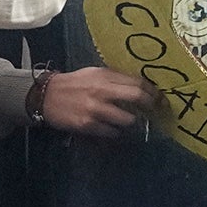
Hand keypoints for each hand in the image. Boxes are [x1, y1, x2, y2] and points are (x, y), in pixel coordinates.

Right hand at [32, 64, 150, 141]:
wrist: (46, 96)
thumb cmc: (74, 84)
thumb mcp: (93, 74)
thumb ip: (114, 78)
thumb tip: (140, 87)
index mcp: (104, 75)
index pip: (136, 82)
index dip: (152, 91)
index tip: (160, 97)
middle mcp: (102, 90)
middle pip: (137, 97)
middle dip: (150, 105)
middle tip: (155, 110)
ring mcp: (95, 109)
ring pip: (127, 120)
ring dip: (131, 122)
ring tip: (128, 122)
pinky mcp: (88, 125)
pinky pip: (112, 133)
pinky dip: (115, 132)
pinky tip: (111, 128)